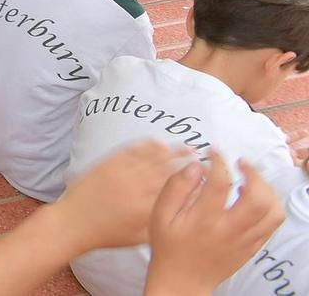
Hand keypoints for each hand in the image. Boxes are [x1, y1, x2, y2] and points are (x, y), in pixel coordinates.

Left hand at [54, 139, 196, 253]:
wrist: (74, 223)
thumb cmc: (108, 235)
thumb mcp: (139, 237)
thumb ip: (160, 223)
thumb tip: (182, 212)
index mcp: (146, 208)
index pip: (175, 190)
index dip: (192, 181)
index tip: (205, 174)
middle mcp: (135, 189)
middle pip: (167, 171)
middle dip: (186, 162)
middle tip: (201, 156)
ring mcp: (120, 174)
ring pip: (151, 159)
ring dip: (171, 151)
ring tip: (186, 146)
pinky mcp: (107, 164)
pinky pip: (130, 151)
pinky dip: (145, 146)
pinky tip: (158, 141)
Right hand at [144, 153, 284, 294]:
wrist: (182, 280)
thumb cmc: (169, 246)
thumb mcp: (160, 214)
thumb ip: (176, 187)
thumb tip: (195, 166)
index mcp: (205, 219)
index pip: (220, 182)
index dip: (219, 160)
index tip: (214, 151)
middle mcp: (230, 230)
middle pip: (258, 197)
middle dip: (253, 174)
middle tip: (241, 163)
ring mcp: (245, 240)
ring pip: (272, 211)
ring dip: (266, 190)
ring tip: (252, 180)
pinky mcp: (252, 248)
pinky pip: (272, 225)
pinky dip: (269, 206)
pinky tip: (255, 199)